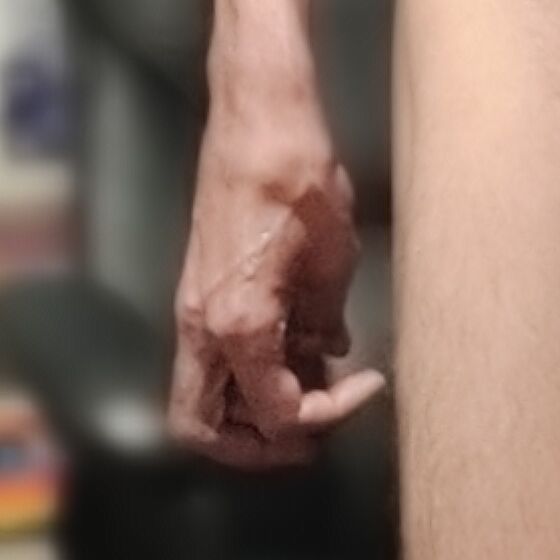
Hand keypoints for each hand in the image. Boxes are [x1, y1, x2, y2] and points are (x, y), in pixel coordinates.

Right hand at [171, 107, 387, 465]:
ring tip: (313, 391)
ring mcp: (195, 307)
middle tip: (314, 433)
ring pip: (202, 397)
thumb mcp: (334, 257)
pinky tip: (300, 350)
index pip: (277, 412)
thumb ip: (326, 319)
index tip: (363, 388)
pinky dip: (249, 371)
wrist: (257, 114)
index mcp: (238, 324)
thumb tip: (327, 352)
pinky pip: (214, 357)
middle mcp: (203, 324)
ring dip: (252, 411)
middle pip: (205, 429)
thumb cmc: (296, 172)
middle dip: (258, 445)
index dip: (326, 417)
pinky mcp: (200, 288)